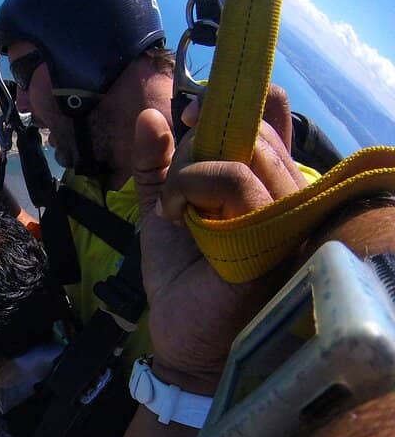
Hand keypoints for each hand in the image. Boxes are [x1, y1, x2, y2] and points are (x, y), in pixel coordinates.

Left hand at [133, 96, 306, 393]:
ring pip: (243, 149)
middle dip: (196, 144)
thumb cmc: (179, 275)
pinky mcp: (274, 234)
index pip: (271, 118)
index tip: (190, 114)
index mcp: (264, 180)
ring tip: (172, 209)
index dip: (235, 102)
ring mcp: (286, 212)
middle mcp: (286, 191)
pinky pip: (236, 181)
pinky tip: (176, 215)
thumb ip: (155, 162)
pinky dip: (193, 185)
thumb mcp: (162, 206)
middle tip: (172, 186)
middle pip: (250, 127)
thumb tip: (150, 114)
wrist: (179, 334)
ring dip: (189, 170)